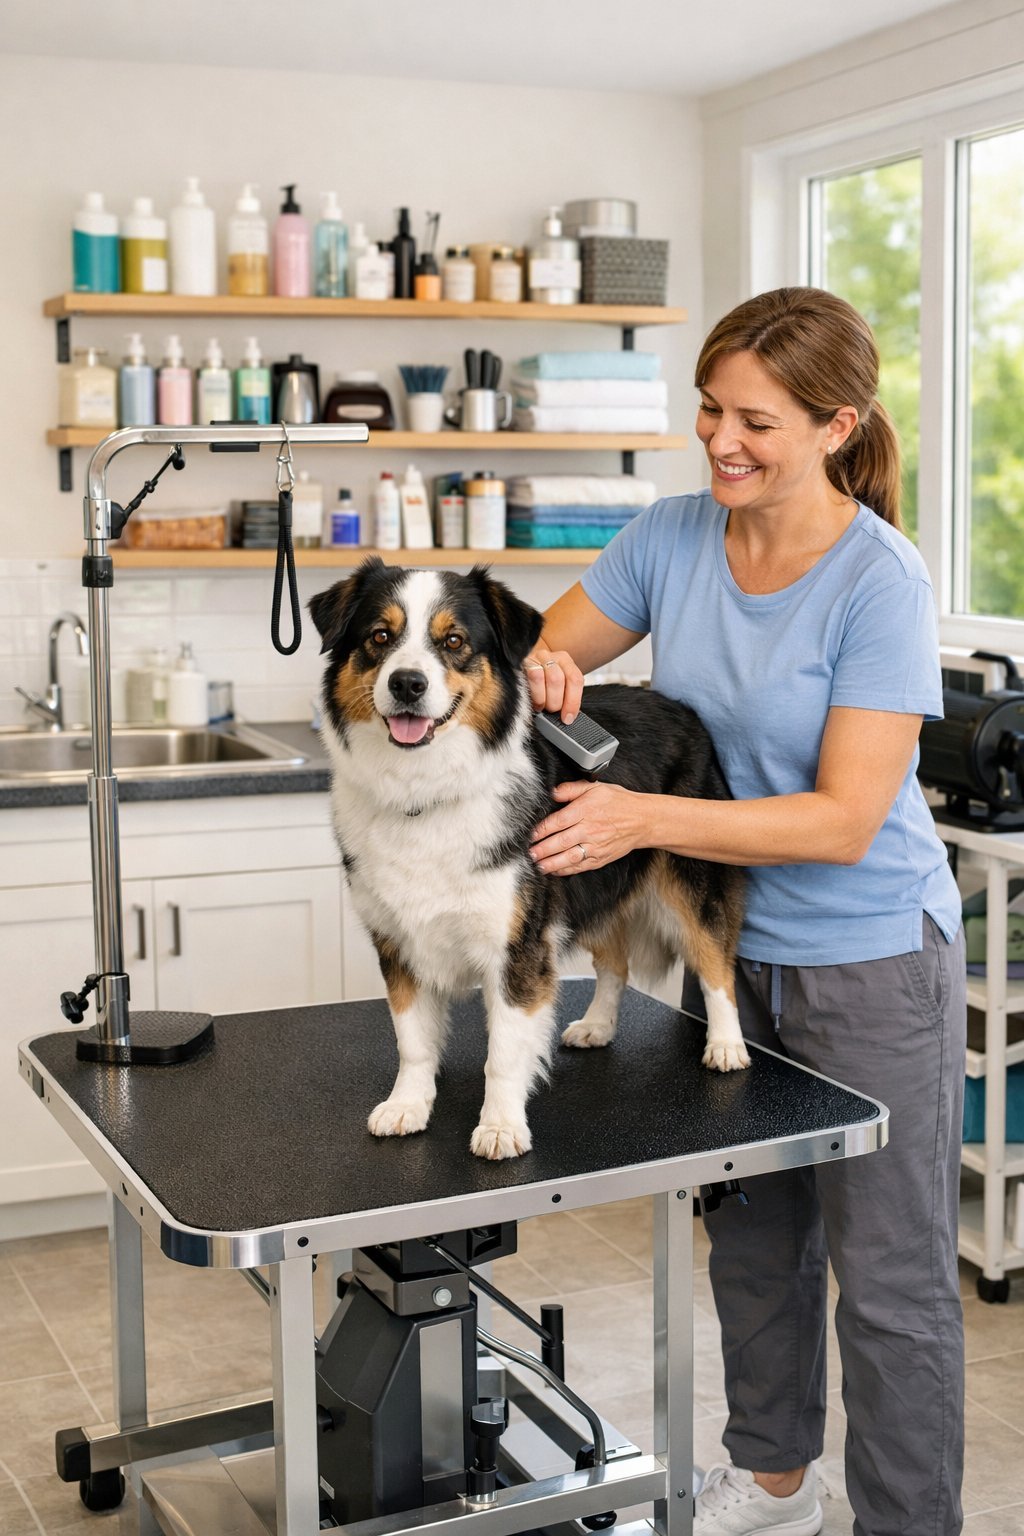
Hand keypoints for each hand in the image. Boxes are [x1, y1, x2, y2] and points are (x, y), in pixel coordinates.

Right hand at [523, 645, 584, 721]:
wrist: (522, 670)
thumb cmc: (543, 682)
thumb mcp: (559, 686)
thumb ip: (566, 697)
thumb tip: (568, 717)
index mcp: (564, 660)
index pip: (575, 679)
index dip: (572, 701)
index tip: (567, 718)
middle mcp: (549, 656)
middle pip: (556, 679)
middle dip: (554, 702)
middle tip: (550, 709)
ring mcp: (532, 658)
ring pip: (538, 677)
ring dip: (540, 699)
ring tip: (540, 706)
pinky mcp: (518, 665)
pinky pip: (524, 679)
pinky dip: (530, 695)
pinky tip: (530, 701)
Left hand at [530, 780, 648, 874]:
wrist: (643, 820)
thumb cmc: (619, 803)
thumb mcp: (596, 788)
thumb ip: (571, 789)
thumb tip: (553, 792)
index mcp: (585, 810)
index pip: (558, 822)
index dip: (542, 830)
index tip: (531, 835)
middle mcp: (589, 829)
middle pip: (560, 842)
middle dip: (542, 849)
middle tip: (529, 853)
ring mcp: (595, 846)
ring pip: (568, 857)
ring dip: (550, 863)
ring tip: (537, 865)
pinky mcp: (600, 858)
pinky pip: (579, 866)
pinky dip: (565, 870)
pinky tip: (554, 870)